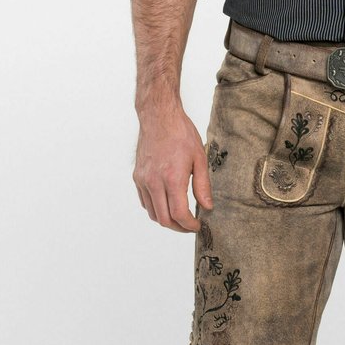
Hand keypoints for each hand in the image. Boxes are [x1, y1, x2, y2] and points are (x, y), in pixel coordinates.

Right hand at [133, 101, 213, 232]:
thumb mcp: (199, 158)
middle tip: (190, 225)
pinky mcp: (137, 177)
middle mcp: (154, 182)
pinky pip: (145, 201)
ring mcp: (143, 180)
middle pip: (164, 219)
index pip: (179, 214)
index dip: (189, 225)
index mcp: (172, 178)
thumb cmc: (181, 134)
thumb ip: (203, 185)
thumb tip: (207, 206)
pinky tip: (167, 203)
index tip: (198, 226)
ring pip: (152, 213)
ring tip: (180, 216)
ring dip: (166, 219)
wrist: (159, 117)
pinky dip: (156, 208)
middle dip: (179, 227)